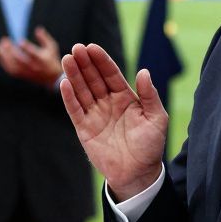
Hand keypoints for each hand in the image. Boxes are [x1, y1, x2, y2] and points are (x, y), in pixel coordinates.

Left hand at [0, 26, 62, 86]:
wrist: (51, 78)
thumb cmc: (51, 59)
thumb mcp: (51, 47)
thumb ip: (44, 38)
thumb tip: (37, 28)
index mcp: (42, 60)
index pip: (33, 54)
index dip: (26, 48)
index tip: (20, 41)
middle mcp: (33, 67)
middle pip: (20, 60)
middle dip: (11, 50)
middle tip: (5, 40)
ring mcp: (26, 72)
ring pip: (13, 66)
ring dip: (4, 56)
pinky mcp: (21, 75)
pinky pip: (10, 70)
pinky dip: (4, 61)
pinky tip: (0, 53)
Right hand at [60, 43, 167, 197]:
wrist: (138, 174)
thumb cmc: (150, 146)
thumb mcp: (157, 118)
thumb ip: (150, 95)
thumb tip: (143, 72)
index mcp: (125, 98)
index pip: (111, 74)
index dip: (101, 61)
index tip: (92, 47)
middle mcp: (108, 103)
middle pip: (93, 79)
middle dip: (85, 63)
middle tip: (76, 48)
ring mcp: (95, 115)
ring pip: (82, 90)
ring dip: (74, 75)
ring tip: (67, 59)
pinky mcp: (84, 129)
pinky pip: (75, 110)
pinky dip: (69, 97)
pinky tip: (64, 83)